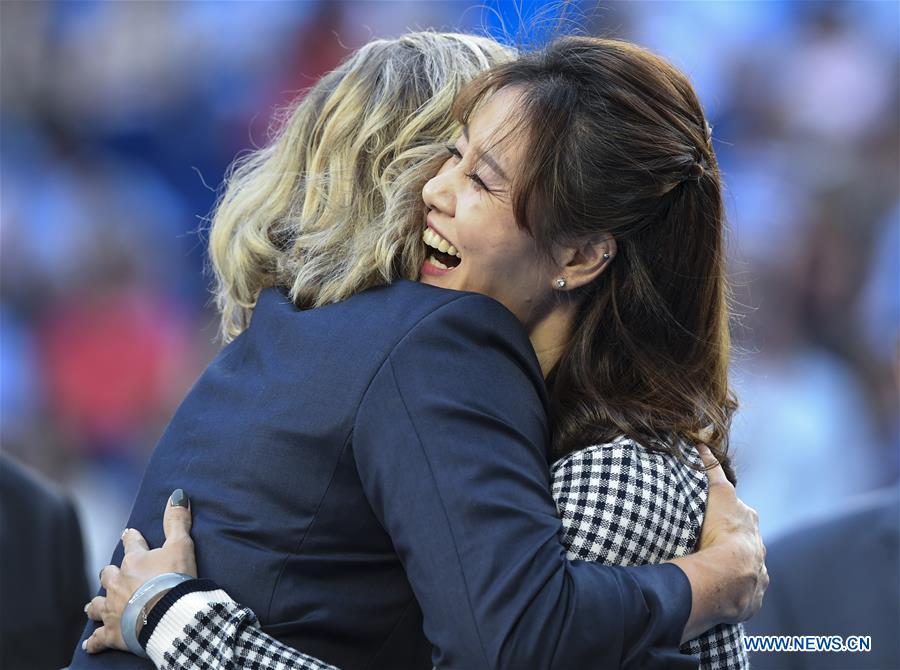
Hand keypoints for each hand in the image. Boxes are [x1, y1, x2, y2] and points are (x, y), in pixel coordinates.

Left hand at [84, 489, 197, 653]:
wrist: (167, 614)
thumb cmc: (175, 577)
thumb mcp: (182, 545)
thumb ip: (177, 521)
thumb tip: (177, 493)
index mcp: (135, 560)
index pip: (131, 543)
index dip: (131, 538)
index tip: (128, 534)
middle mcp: (118, 582)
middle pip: (108, 574)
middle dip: (109, 573)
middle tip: (111, 574)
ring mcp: (112, 607)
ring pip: (97, 604)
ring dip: (96, 604)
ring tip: (92, 606)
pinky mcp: (112, 632)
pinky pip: (99, 638)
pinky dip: (95, 641)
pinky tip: (91, 644)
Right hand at [668, 444, 767, 641]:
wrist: (728, 575)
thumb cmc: (720, 533)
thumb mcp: (717, 495)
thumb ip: (711, 470)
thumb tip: (703, 443)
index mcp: (748, 520)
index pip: (737, 509)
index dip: (725, 510)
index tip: (716, 515)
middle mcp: (758, 544)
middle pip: (745, 537)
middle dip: (732, 537)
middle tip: (710, 540)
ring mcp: (758, 571)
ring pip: (747, 564)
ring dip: (734, 565)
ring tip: (713, 569)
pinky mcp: (754, 594)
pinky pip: (744, 589)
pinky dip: (736, 588)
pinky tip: (722, 591)